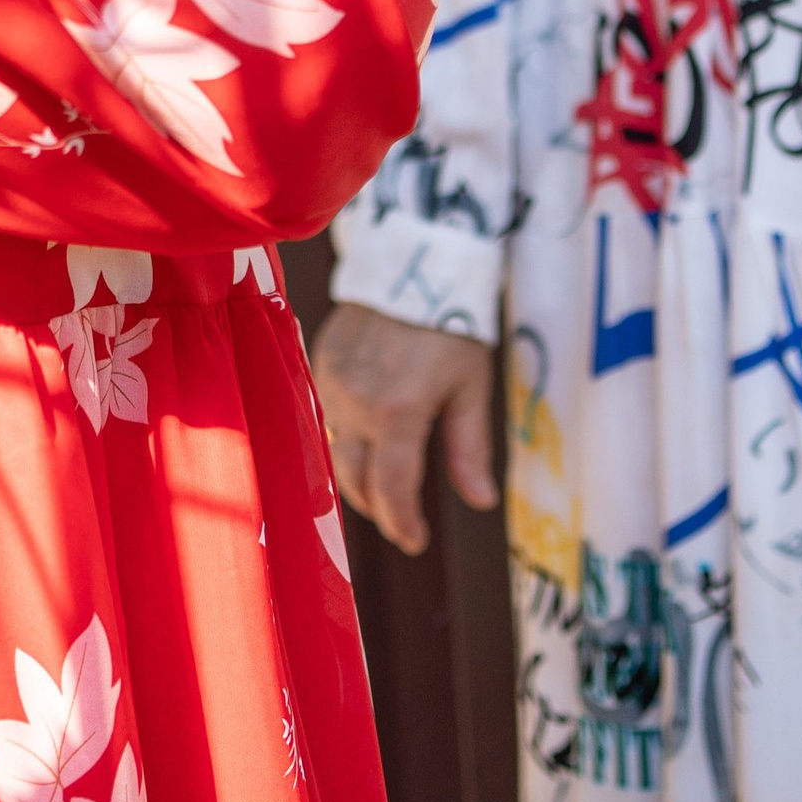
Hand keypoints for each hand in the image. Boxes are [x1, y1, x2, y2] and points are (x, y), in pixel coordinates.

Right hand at [310, 302, 496, 556]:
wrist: (413, 261)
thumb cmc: (452, 324)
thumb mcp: (470, 387)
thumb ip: (470, 450)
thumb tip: (481, 502)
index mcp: (397, 412)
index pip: (391, 490)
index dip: (403, 524)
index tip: (416, 540)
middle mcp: (355, 403)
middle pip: (356, 481)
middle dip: (380, 507)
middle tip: (402, 518)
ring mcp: (331, 383)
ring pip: (337, 453)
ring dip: (360, 475)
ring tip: (385, 483)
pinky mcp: (319, 365)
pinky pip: (328, 419)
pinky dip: (347, 438)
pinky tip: (366, 439)